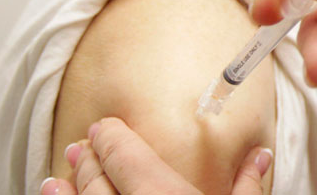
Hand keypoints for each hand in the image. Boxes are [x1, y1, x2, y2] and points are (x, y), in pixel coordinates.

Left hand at [40, 118, 270, 194]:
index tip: (104, 127)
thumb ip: (246, 187)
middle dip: (88, 160)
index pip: (125, 155)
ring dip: (66, 193)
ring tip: (56, 180)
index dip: (110, 137)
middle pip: (98, 180)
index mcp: (163, 193)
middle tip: (82, 147)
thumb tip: (260, 156)